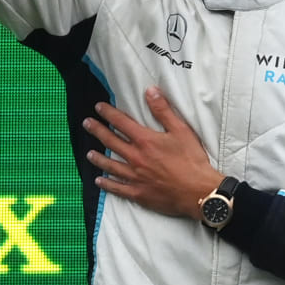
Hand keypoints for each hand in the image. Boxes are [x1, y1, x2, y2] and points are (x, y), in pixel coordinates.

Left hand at [83, 86, 224, 219]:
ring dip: (98, 158)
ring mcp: (135, 177)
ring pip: (110, 165)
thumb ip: (163, 110)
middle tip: (86, 124)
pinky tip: (99, 181)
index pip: (121, 123)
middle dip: (97, 131)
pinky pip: (117, 188)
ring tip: (89, 153)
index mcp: (145, 140)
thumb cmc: (192, 160)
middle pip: (111, 142)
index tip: (98, 107)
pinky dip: (107, 184)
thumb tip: (150, 91)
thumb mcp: (181, 130)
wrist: (197, 192)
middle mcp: (135, 158)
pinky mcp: (138, 193)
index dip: (109, 113)